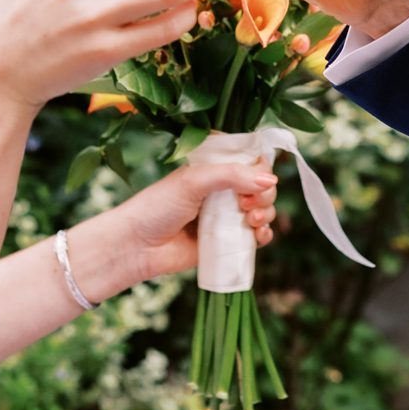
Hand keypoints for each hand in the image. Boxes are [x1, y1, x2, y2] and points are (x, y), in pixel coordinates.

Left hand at [111, 160, 279, 282]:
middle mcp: (222, 192)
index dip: (259, 170)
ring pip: (263, 211)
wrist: (136, 247)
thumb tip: (271, 180)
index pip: (251, 162)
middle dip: (264, 195)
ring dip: (266, 214)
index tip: (252, 179)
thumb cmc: (158, 207)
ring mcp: (225, 218)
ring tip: (251, 221)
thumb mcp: (193, 181)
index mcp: (214, 170)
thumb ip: (231, 175)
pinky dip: (264, 235)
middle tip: (246, 204)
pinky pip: (256, 237)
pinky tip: (258, 236)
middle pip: (262, 187)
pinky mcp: (226, 243)